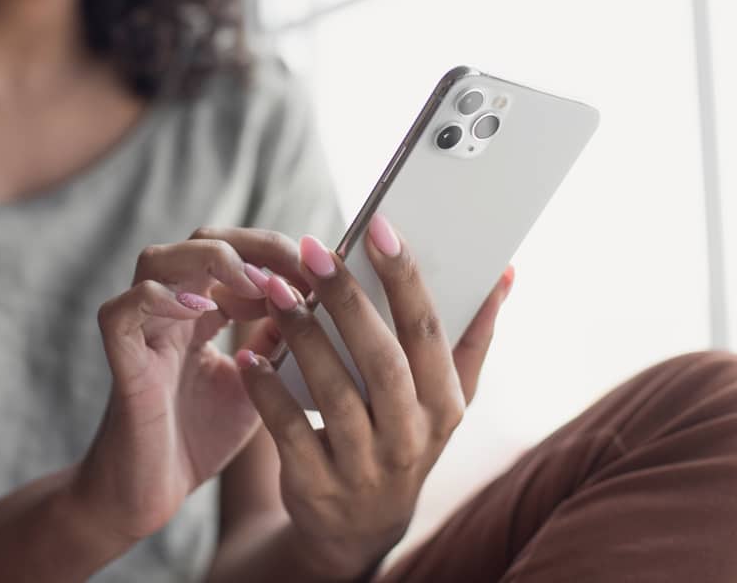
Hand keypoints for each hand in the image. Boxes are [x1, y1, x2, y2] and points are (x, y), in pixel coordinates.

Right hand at [73, 228, 303, 545]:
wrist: (151, 496)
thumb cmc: (198, 438)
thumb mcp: (255, 383)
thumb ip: (276, 341)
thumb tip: (317, 301)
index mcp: (200, 312)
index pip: (236, 253)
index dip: (278, 255)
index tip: (321, 273)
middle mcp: (168, 311)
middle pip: (201, 241)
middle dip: (254, 246)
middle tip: (296, 267)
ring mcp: (141, 332)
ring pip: (156, 260)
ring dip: (210, 261)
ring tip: (255, 284)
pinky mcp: (121, 361)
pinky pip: (121, 310)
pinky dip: (158, 299)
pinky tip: (202, 311)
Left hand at [235, 214, 512, 578]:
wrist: (358, 527)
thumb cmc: (403, 438)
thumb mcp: (446, 399)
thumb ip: (473, 338)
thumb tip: (504, 272)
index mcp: (446, 404)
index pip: (430, 332)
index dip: (406, 277)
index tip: (378, 226)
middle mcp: (412, 437)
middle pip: (382, 359)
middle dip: (347, 300)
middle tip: (314, 251)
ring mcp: (365, 465)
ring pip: (334, 393)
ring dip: (304, 337)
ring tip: (276, 292)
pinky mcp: (318, 484)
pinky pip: (289, 432)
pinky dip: (267, 392)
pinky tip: (249, 355)